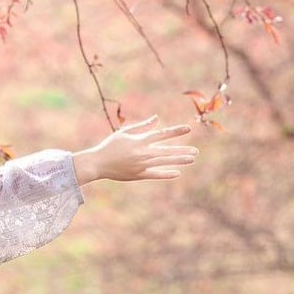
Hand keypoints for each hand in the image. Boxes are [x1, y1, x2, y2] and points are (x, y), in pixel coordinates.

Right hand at [73, 117, 198, 183]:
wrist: (97, 163)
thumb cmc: (110, 146)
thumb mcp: (124, 133)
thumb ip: (142, 126)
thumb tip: (156, 118)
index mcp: (139, 141)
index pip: (161, 134)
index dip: (175, 131)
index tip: (188, 128)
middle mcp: (142, 153)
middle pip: (167, 151)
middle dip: (182, 150)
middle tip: (196, 151)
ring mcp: (141, 165)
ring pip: (164, 162)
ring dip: (179, 161)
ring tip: (192, 159)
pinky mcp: (138, 175)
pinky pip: (155, 174)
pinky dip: (166, 174)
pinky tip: (177, 172)